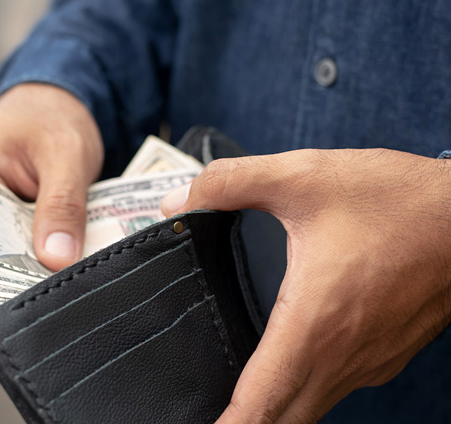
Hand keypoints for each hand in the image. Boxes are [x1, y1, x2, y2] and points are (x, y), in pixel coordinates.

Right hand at [0, 83, 103, 270]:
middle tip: (47, 283)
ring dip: (32, 262)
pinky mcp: (10, 221)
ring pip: (5, 250)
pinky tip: (64, 259)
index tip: (16, 283)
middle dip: (14, 267)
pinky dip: (43, 251)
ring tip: (58, 274)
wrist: (66, 101)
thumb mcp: (65, 154)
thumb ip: (62, 205)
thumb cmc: (53, 114)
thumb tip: (57, 257)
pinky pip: (23, 245)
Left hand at [161, 149, 450, 422]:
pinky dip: (304, 393)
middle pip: (285, 420)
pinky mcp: (387, 354)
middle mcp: (344, 356)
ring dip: (275, 413)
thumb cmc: (398, 200)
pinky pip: (335, 388)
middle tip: (207, 416)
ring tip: (239, 404)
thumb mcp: (303, 177)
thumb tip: (177, 203)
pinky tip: (286, 370)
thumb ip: (230, 184)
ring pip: (312, 408)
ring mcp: (370, 361)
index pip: (261, 402)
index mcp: (315, 323)